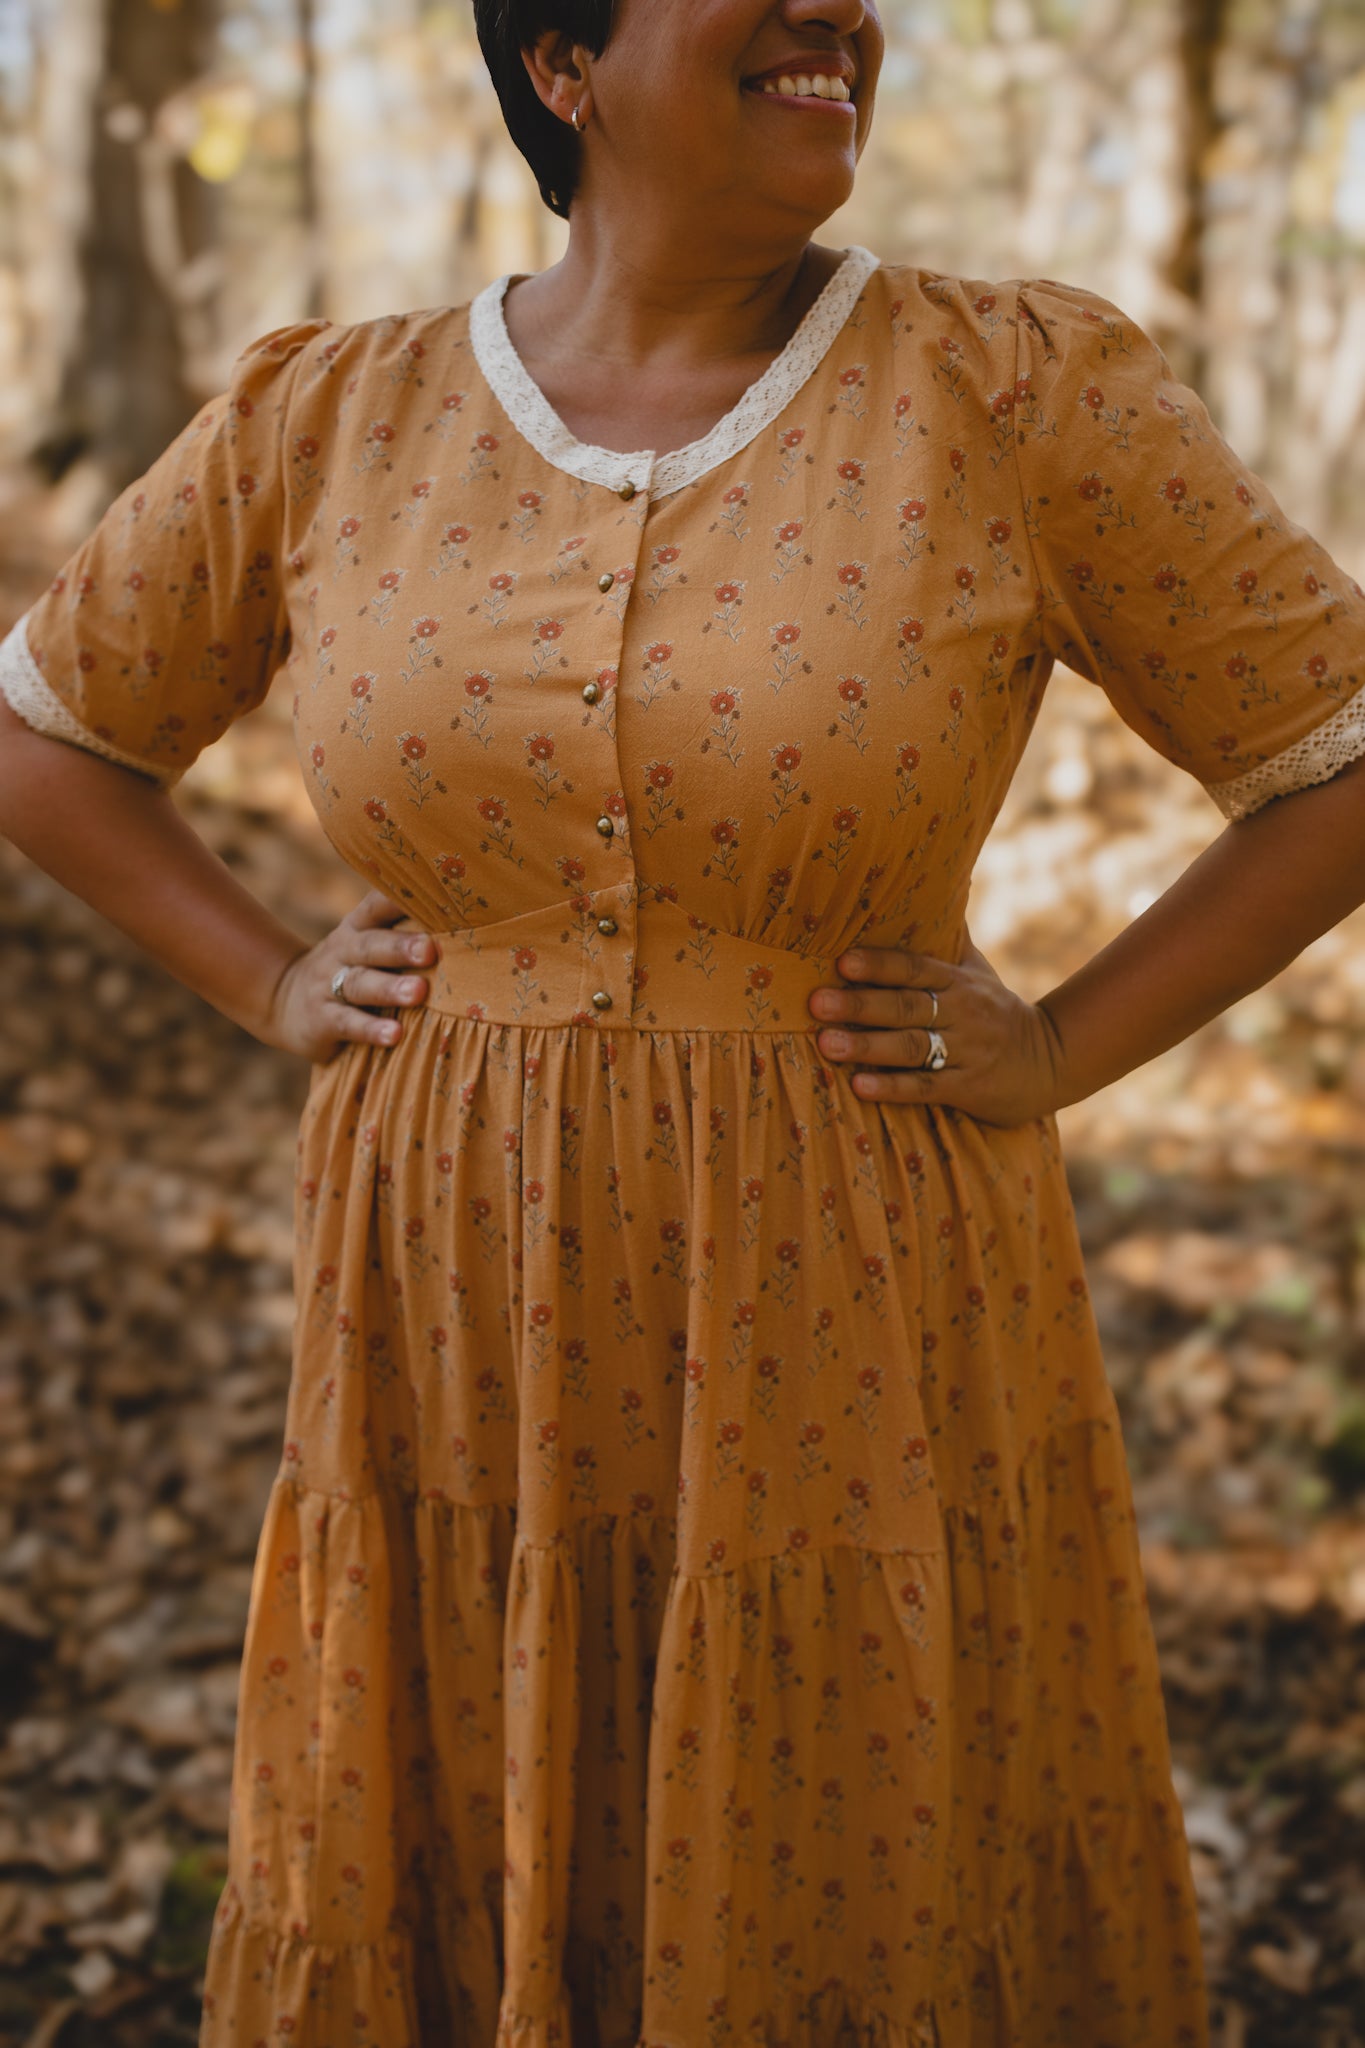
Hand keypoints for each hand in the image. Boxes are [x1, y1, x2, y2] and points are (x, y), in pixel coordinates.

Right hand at [259, 889, 439, 1062]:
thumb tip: (467, 924)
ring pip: (360, 984)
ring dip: (390, 988)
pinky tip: (395, 1035)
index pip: (378, 906)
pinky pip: (347, 1023)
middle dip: (401, 947)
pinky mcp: (321, 1019)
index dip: (400, 899)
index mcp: (358, 927)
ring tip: (419, 992)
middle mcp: (342, 950)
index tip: (434, 896)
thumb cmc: (349, 969)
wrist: (283, 1000)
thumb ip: (401, 933)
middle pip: (371, 945)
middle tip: (431, 950)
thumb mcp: (366, 944)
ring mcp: (328, 985)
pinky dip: (371, 1029)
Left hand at [807, 928, 1066, 1126]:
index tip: (842, 962)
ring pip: (912, 1047)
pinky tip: (860, 1086)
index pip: (915, 968)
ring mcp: (966, 1052)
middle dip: (860, 1005)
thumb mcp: (978, 971)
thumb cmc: (996, 1011)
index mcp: (959, 981)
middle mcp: (962, 1013)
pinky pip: (926, 1087)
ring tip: (827, 1044)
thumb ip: (950, 936)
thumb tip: (940, 878)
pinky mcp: (968, 1088)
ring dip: (868, 1046)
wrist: (1050, 1061)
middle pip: (906, 1007)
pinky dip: (892, 1088)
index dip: (879, 965)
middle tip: (817, 1003)